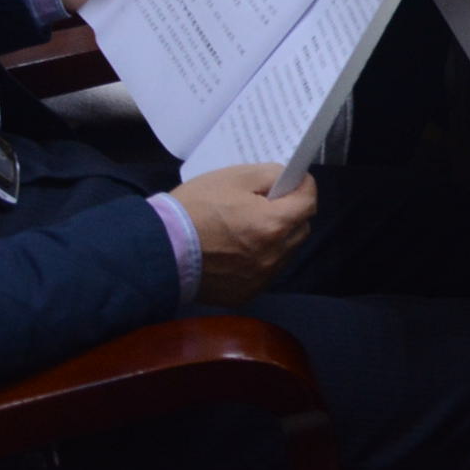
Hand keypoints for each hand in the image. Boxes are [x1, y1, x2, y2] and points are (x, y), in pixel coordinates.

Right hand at [169, 166, 317, 304]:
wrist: (159, 250)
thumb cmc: (195, 208)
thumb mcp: (234, 177)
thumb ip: (270, 175)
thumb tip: (288, 180)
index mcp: (274, 224)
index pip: (309, 201)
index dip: (302, 187)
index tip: (291, 182)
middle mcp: (274, 256)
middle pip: (301, 228)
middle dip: (291, 212)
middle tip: (269, 203)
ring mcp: (260, 278)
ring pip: (286, 252)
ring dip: (278, 238)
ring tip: (251, 227)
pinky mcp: (246, 294)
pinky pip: (266, 272)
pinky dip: (261, 259)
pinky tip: (238, 250)